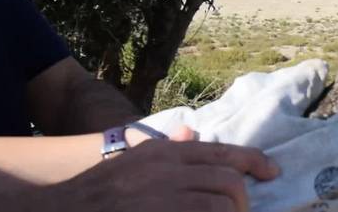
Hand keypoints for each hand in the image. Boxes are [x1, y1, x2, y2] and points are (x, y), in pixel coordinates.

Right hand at [36, 127, 279, 211]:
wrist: (64, 209)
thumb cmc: (100, 189)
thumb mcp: (135, 159)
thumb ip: (167, 148)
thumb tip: (191, 134)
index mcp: (166, 152)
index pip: (223, 151)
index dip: (254, 162)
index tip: (272, 172)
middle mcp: (169, 171)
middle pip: (228, 181)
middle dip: (242, 200)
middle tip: (241, 211)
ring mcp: (165, 198)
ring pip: (221, 206)